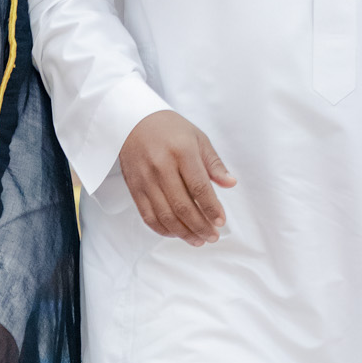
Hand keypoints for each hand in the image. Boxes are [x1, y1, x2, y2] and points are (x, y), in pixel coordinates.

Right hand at [118, 111, 235, 244]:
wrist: (131, 122)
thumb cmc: (169, 129)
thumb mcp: (197, 138)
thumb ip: (213, 163)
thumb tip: (230, 184)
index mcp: (181, 151)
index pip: (199, 187)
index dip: (211, 208)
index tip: (221, 222)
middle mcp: (161, 166)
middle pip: (182, 206)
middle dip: (200, 226)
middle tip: (212, 236)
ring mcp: (145, 179)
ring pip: (165, 215)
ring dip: (183, 232)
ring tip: (197, 240)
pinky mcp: (134, 188)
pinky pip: (148, 216)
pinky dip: (163, 229)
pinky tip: (176, 233)